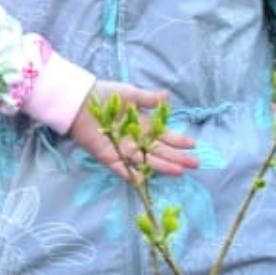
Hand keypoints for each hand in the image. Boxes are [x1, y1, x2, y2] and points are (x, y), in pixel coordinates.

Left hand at [77, 84, 197, 181]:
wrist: (81, 100)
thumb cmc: (106, 95)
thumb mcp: (130, 94)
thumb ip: (148, 100)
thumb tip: (167, 96)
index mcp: (141, 125)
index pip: (164, 136)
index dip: (178, 141)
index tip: (193, 145)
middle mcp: (135, 139)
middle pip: (160, 151)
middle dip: (177, 158)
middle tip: (195, 164)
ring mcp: (123, 149)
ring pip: (146, 161)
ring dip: (162, 167)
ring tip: (179, 172)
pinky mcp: (108, 155)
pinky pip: (121, 168)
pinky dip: (131, 174)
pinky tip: (145, 179)